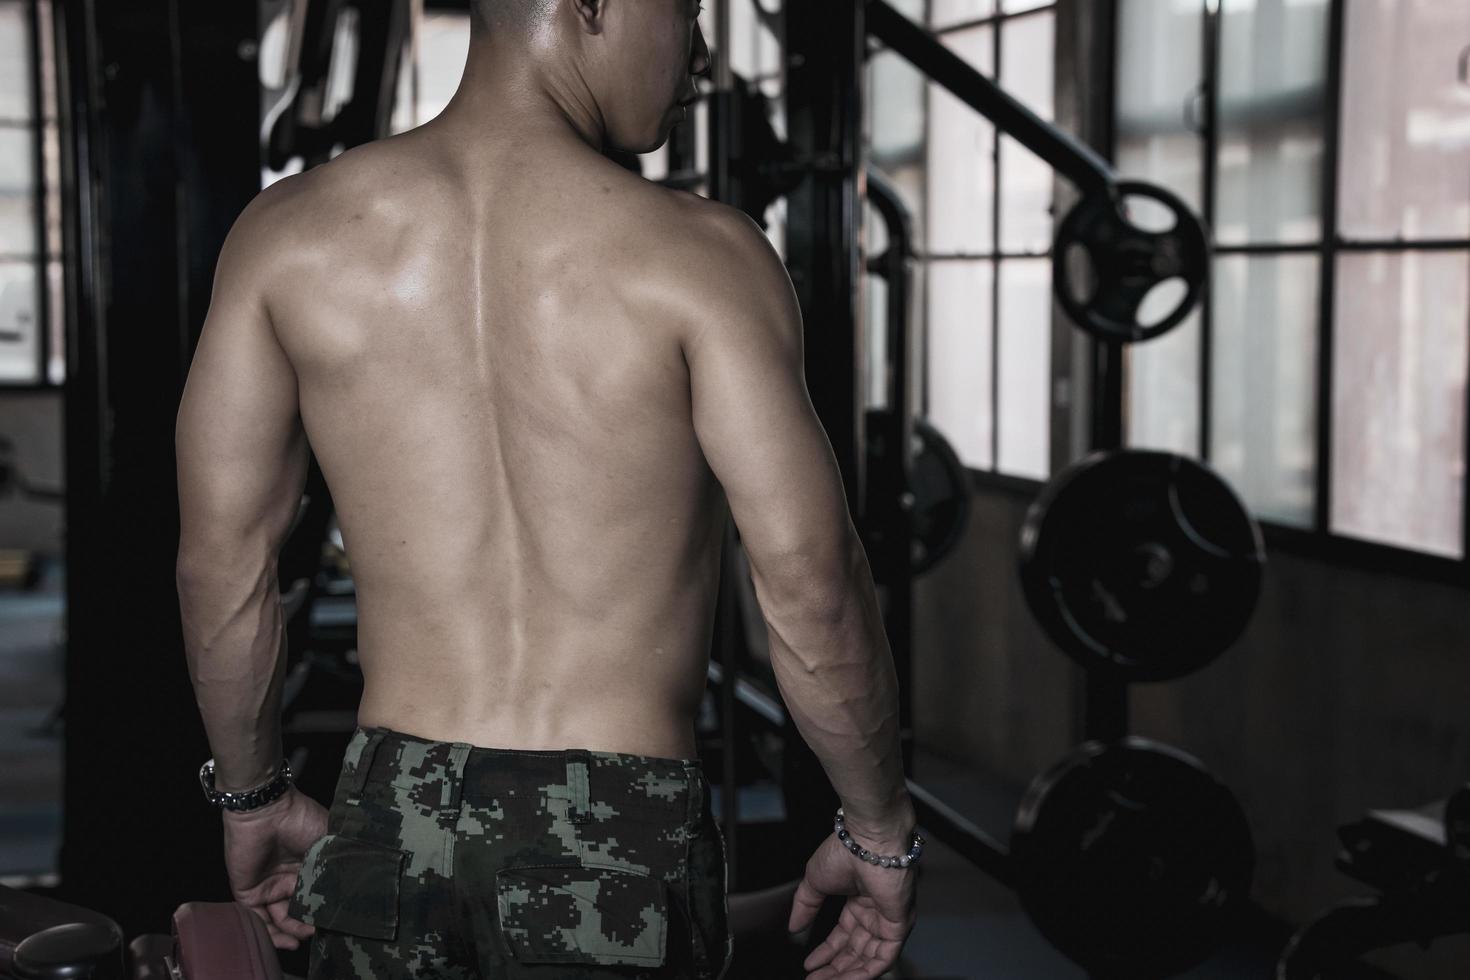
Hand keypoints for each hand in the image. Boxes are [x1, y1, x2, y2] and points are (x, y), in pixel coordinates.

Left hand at [220, 785, 328, 950]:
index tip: (339, 918)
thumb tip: (355, 884)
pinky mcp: (248, 892)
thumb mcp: (329, 838)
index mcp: (307, 864)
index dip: (326, 907)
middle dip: (311, 922)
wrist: (267, 810)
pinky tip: (290, 941)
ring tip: (307, 936)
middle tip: (322, 928)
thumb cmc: (300, 818)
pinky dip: (273, 934)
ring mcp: (267, 886)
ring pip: (281, 918)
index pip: (317, 893)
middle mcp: (287, 877)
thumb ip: (338, 861)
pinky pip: (259, 919)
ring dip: (294, 931)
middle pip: (300, 908)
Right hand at [787, 832, 917, 978]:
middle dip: (834, 968)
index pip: (843, 935)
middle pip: (855, 951)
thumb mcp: (814, 881)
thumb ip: (804, 906)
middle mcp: (875, 912)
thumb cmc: (845, 850)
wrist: (866, 840)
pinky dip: (865, 972)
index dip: (826, 952)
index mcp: (858, 900)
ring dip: (845, 974)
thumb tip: (793, 926)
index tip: (810, 965)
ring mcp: (888, 919)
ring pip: (868, 959)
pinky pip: (884, 958)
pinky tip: (845, 979)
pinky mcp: (899, 925)